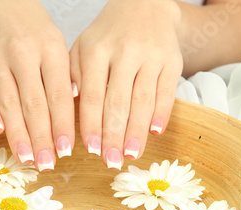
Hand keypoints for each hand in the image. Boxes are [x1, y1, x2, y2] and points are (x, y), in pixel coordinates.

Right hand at [0, 0, 74, 171]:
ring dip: (17, 133)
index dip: (62, 125)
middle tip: (47, 164)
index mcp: (50, 50)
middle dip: (41, 138)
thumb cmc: (34, 32)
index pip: (58, 95)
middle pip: (34, 103)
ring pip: (8, 102)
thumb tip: (75, 117)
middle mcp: (23, 53)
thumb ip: (65, 79)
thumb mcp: (57, 47)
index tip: (66, 150)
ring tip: (26, 158)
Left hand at [70, 0, 182, 168]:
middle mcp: (125, 52)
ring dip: (136, 132)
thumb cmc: (108, 35)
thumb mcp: (82, 48)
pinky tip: (155, 133)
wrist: (144, 6)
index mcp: (97, 50)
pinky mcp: (172, 61)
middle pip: (118, 102)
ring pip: (143, 100)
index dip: (92, 125)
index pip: (93, 95)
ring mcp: (151, 56)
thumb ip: (74, 77)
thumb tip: (68, 114)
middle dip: (114, 136)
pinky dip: (162, 114)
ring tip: (131, 155)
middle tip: (111, 162)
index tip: (90, 149)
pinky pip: (167, 92)